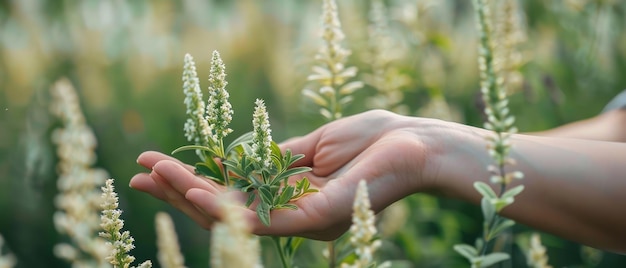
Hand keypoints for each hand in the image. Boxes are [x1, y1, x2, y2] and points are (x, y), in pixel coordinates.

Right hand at [130, 110, 441, 239]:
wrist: (420, 141)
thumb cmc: (375, 140)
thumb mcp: (316, 146)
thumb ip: (277, 159)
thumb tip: (238, 161)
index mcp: (292, 199)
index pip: (233, 196)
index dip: (194, 184)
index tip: (157, 167)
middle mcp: (294, 217)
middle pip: (227, 210)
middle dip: (180, 192)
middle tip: (137, 176)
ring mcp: (304, 220)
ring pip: (237, 216)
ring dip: (192, 196)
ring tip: (156, 178)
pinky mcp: (317, 216)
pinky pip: (264, 217)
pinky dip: (226, 206)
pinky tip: (195, 192)